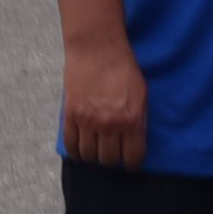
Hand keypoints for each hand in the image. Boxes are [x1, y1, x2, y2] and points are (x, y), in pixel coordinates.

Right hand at [59, 37, 147, 166]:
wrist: (97, 50)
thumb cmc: (124, 69)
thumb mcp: (142, 94)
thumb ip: (139, 120)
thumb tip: (136, 141)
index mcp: (131, 120)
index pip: (132, 157)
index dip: (133, 164)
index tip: (131, 163)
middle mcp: (109, 125)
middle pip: (109, 160)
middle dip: (113, 160)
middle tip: (114, 153)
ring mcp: (87, 122)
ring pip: (89, 156)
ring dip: (94, 156)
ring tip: (98, 150)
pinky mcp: (70, 116)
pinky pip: (71, 145)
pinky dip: (76, 152)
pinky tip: (81, 150)